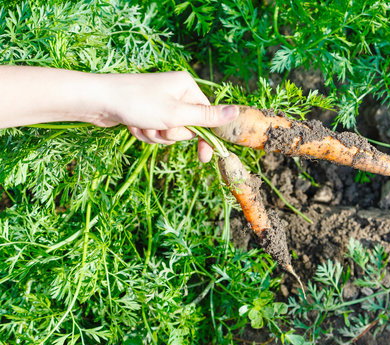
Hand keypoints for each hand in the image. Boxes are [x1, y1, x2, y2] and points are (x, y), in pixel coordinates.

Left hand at [98, 71, 237, 162]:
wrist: (97, 100)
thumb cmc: (137, 103)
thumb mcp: (176, 114)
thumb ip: (207, 117)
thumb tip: (236, 112)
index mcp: (186, 87)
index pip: (207, 116)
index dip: (204, 138)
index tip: (204, 158)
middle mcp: (175, 92)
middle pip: (187, 126)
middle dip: (170, 134)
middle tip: (158, 127)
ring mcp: (160, 102)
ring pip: (169, 132)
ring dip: (155, 135)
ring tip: (141, 124)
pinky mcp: (146, 111)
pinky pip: (155, 131)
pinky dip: (145, 133)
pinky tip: (132, 125)